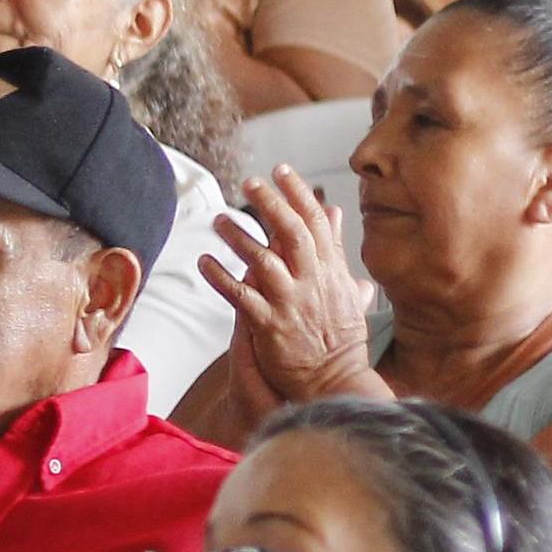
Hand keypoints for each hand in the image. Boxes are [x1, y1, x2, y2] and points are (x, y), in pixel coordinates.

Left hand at [198, 164, 377, 406]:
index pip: (317, 222)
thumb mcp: (347, 288)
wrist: (336, 381)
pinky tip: (204, 262)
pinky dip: (221, 277)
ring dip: (239, 238)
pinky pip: (241, 296)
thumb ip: (336, 249)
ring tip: (218, 220)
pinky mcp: (270, 325)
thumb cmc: (341, 337)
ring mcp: (291, 303)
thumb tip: (334, 212)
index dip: (298, 193)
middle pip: (292, 233)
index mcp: (332, 271)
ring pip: (263, 261)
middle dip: (271, 204)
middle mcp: (312, 282)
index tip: (281, 170)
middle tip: (250, 182)